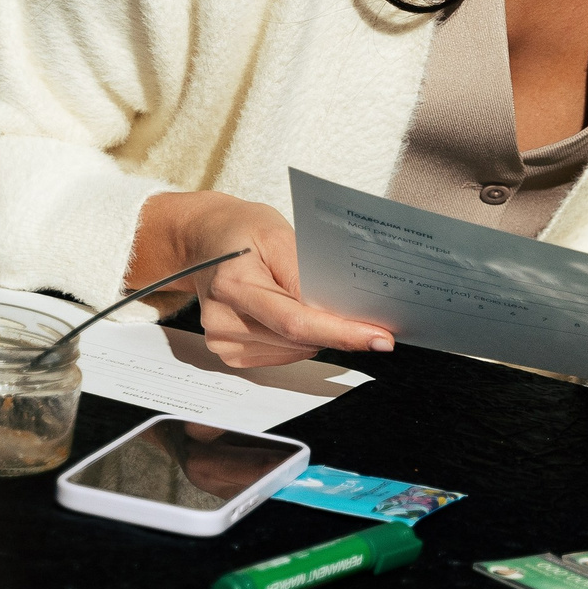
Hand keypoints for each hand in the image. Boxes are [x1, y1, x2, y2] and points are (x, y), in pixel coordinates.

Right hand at [128, 190, 393, 367]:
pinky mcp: (229, 352)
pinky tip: (293, 313)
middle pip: (298, 340)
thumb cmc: (245, 234)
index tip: (380, 338)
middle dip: (339, 331)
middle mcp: (222, 320)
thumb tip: (342, 309)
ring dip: (319, 334)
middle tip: (368, 316)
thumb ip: (308, 275)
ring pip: (294, 351)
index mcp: (234, 285)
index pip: (296, 322)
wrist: (208, 242)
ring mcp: (223, 340)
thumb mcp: (280, 235)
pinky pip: (282, 355)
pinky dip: (300, 340)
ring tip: (314, 301)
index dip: (341, 333)